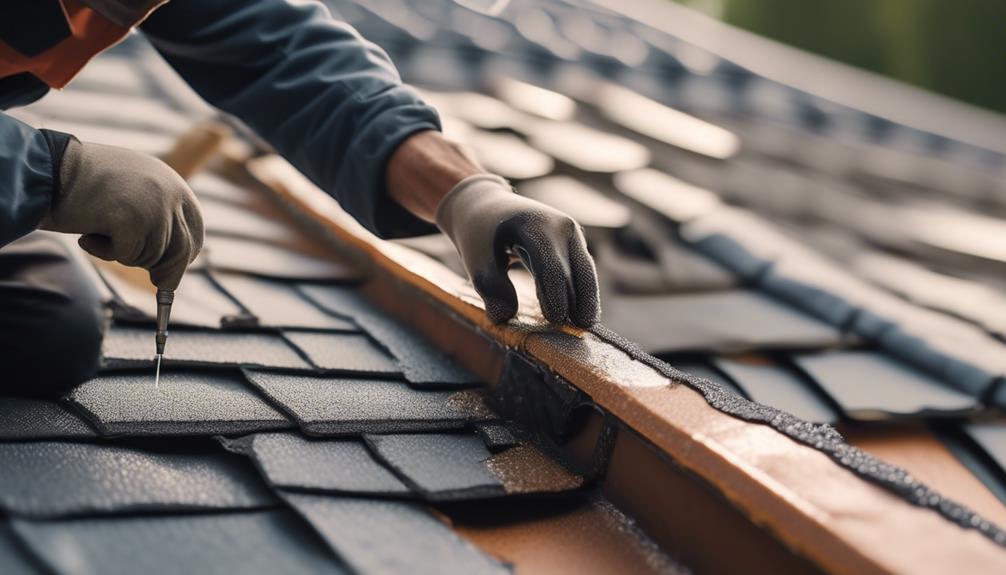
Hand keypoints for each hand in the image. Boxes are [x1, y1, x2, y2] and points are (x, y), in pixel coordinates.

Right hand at [39, 139, 203, 289]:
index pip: (195, 233)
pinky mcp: (133, 219)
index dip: (182, 258)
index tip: (167, 276)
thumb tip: (169, 277)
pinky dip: (103, 252)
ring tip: (101, 229)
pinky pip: (126, 256)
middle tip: (156, 283)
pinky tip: (88, 232)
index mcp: (175, 186)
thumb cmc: (85, 187)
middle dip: (164, 271)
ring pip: (151, 257)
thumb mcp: (133, 197)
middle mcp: (171, 194)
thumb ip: (156, 225)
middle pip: (181, 251)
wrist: (48, 168)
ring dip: (124, 253)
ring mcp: (154, 206)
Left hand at [436, 174, 599, 326]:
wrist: (486, 206)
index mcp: (536, 225)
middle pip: (577, 269)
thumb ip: (490, 286)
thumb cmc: (479, 234)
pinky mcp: (573, 244)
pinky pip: (583, 270)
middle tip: (579, 331)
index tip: (554, 320)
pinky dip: (582, 292)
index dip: (554, 294)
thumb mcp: (475, 258)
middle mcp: (561, 226)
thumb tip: (505, 317)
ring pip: (586, 270)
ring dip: (587, 299)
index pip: (551, 266)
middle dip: (579, 300)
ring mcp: (571, 233)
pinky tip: (579, 316)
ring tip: (584, 327)